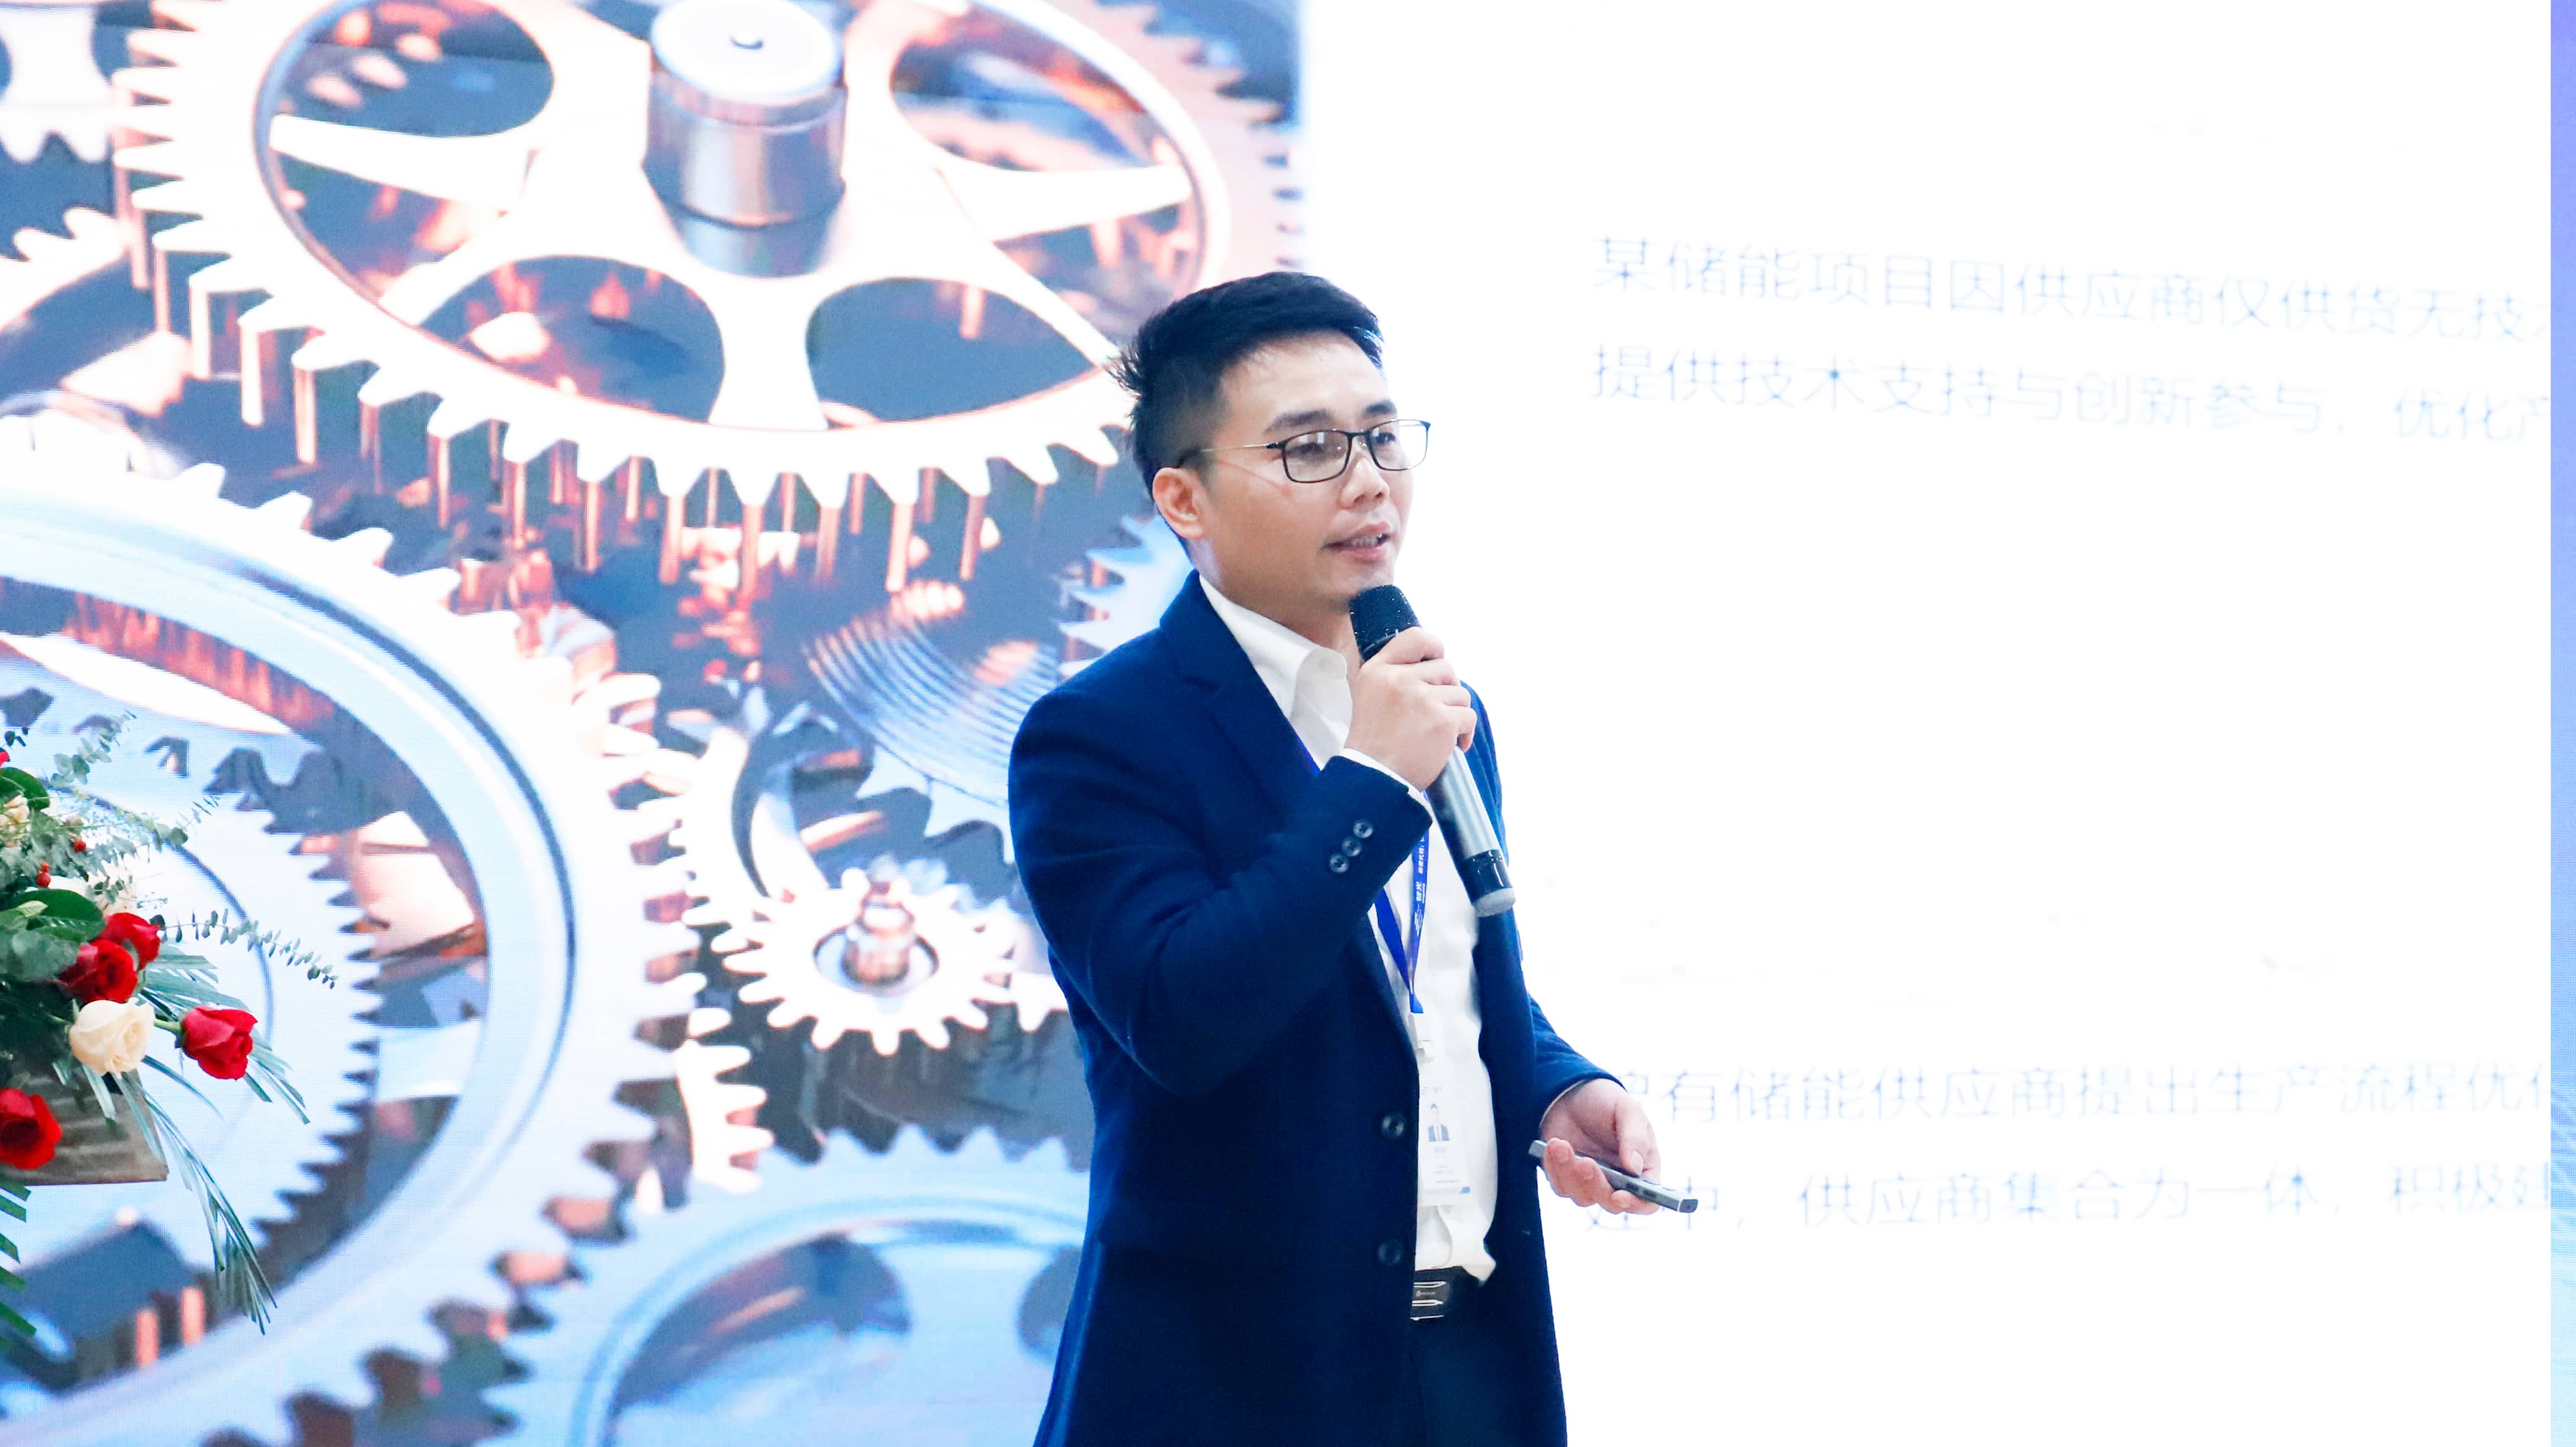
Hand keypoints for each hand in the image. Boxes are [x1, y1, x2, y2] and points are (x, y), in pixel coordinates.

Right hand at [1345, 626, 1475, 791]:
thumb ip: (1394, 676)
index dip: (1434, 647)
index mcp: (1378, 671)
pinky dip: (1465, 733)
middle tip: (1437, 712)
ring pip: (1460, 694)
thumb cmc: (1373, 745)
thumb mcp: (1368, 696)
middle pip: (1445, 668)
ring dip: (1455, 714)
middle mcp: (1399, 679)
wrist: (1374, 779)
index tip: (1437, 661)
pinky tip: (1452, 746)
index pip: (1415, 637)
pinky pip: (1468, 717)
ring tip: (1438, 733)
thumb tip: (1430, 665)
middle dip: (1448, 690)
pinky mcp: (1442, 721)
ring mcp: (1422, 699)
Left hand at [1537, 1078, 1661, 1214]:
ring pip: (1582, 1197)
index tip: (1620, 1195)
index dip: (1636, 1204)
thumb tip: (1634, 1169)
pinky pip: (1560, 1186)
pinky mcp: (1567, 1179)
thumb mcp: (1628, 1111)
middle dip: (1596, 1184)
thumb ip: (1635, 1138)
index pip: (1646, 1201)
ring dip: (1570, 1173)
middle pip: (1610, 1203)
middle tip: (1585, 1162)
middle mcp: (1619, 1182)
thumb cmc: (1609, 1103)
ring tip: (1561, 1144)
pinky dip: (1554, 1168)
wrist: (1575, 1093)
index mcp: (1643, 1169)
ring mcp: (1591, 1183)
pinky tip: (1553, 1145)